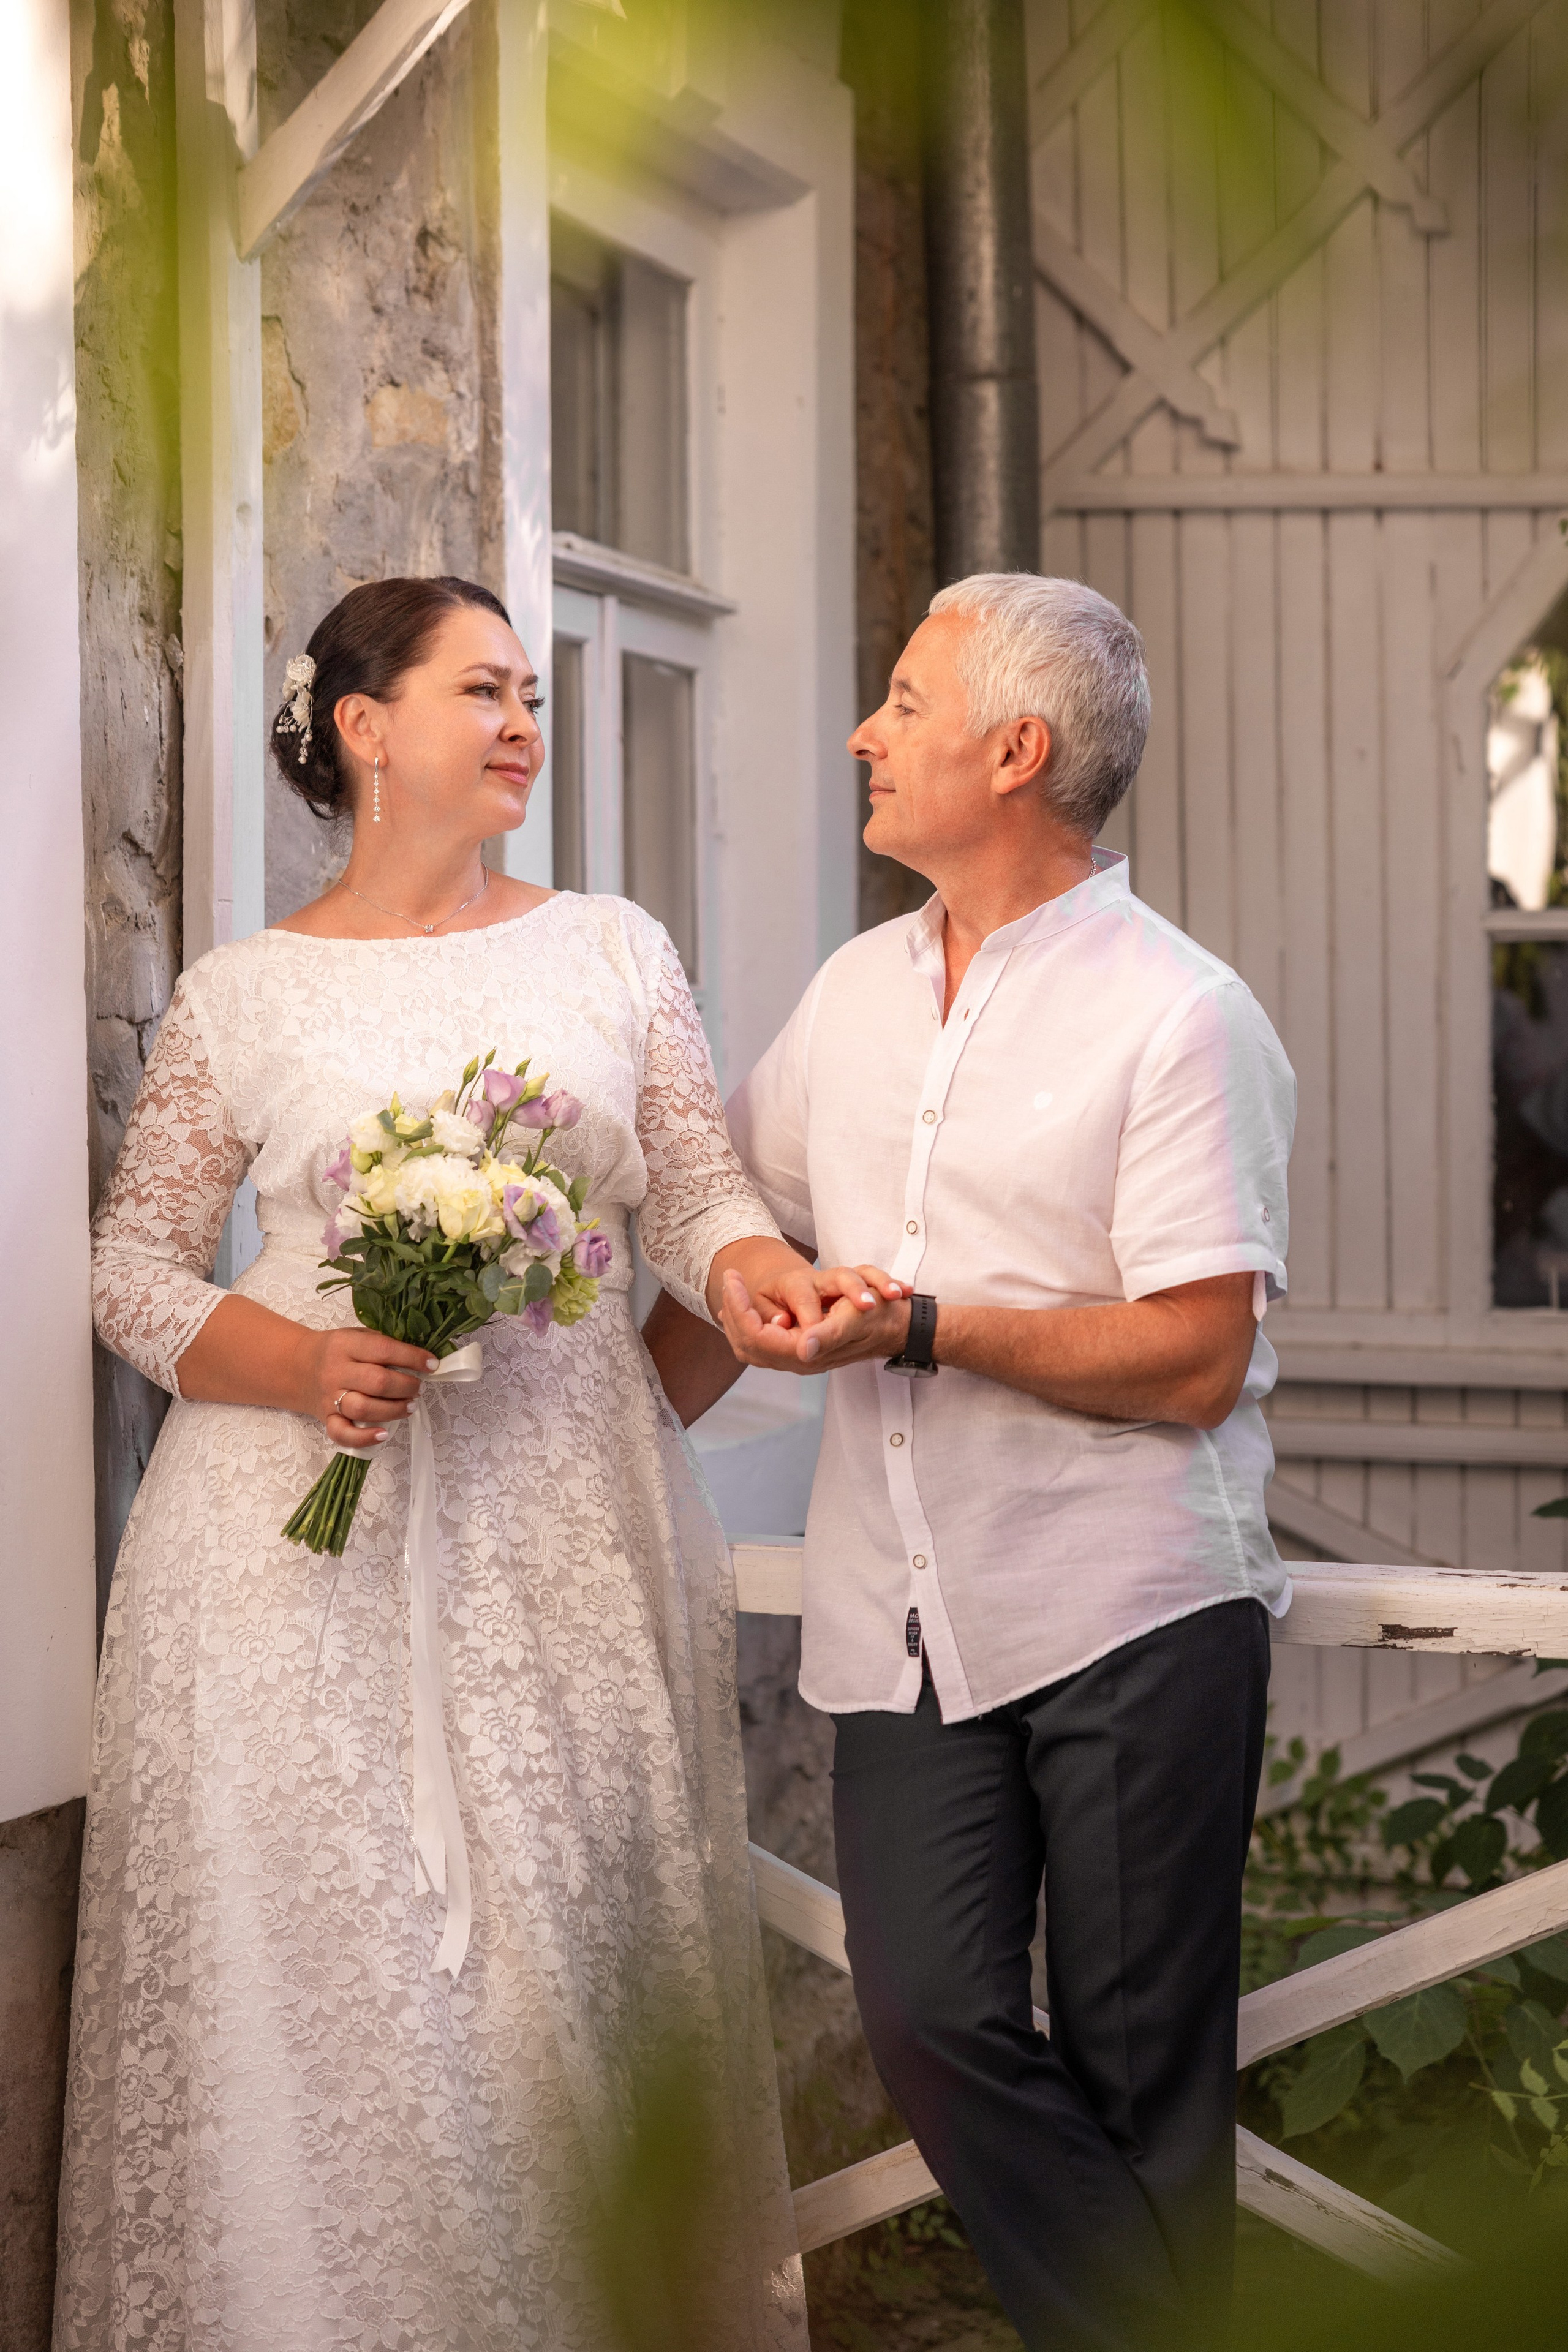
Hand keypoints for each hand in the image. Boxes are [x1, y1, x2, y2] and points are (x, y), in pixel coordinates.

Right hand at [297, 1326, 440, 1449]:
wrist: (296, 1366)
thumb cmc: (337, 1350)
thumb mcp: (357, 1335)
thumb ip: (384, 1342)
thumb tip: (421, 1356)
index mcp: (345, 1345)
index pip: (383, 1350)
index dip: (412, 1358)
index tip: (432, 1364)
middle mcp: (336, 1371)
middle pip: (377, 1382)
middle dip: (407, 1386)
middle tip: (420, 1387)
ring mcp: (329, 1397)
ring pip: (364, 1408)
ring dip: (394, 1409)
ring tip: (410, 1405)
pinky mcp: (326, 1418)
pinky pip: (342, 1434)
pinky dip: (364, 1438)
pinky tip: (384, 1434)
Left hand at [718, 1262, 911, 1373]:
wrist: (898, 1327)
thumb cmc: (878, 1318)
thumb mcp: (855, 1319)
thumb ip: (827, 1334)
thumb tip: (803, 1349)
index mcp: (808, 1353)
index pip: (757, 1336)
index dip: (740, 1308)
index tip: (732, 1277)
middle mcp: (801, 1359)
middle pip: (748, 1342)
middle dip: (734, 1311)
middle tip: (728, 1281)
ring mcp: (801, 1357)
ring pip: (752, 1346)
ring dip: (737, 1320)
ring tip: (726, 1296)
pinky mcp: (804, 1350)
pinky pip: (763, 1344)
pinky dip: (747, 1326)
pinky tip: (737, 1312)